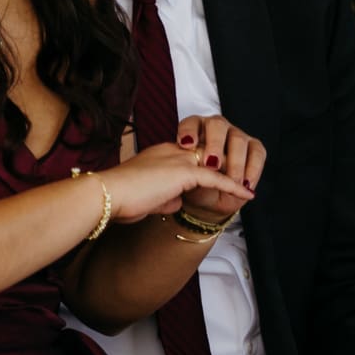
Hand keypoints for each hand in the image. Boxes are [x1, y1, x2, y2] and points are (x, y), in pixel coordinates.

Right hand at [99, 141, 251, 223]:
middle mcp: (171, 151)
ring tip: (248, 187)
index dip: (206, 165)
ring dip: (233, 175)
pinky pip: (216, 178)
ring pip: (215, 163)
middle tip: (243, 178)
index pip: (190, 155)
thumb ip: (164, 196)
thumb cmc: (119, 199)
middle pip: (206, 154)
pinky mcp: (183, 173)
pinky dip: (233, 186)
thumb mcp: (146, 197)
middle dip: (225, 166)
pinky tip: (246, 194)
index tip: (220, 174)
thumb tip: (176, 202)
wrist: (107, 196)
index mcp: (160, 154)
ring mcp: (177, 159)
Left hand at [174, 114, 265, 222]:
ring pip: (238, 139)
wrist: (210, 197)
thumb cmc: (194, 182)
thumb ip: (187, 169)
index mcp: (195, 128)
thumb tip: (191, 169)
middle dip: (214, 144)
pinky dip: (252, 169)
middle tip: (211, 165)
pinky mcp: (254, 146)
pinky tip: (246, 185)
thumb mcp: (187, 178)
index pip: (191, 123)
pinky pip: (257, 153)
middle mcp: (216, 127)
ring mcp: (236, 134)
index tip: (186, 145)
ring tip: (231, 182)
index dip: (188, 131)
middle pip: (217, 125)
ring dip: (235, 161)